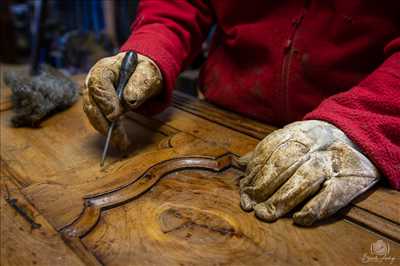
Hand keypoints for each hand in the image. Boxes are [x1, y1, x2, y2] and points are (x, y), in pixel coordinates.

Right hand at [83, 52, 161, 149]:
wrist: (141, 75)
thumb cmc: (144, 73)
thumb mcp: (148, 75)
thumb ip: (140, 85)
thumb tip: (129, 100)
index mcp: (105, 68)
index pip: (99, 84)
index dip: (106, 100)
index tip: (115, 116)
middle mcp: (93, 81)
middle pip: (92, 102)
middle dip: (105, 122)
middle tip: (119, 138)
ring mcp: (92, 94)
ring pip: (93, 114)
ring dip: (106, 131)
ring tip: (121, 143)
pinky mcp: (96, 106)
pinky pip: (98, 120)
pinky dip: (108, 131)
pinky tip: (119, 140)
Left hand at [239, 120, 379, 225]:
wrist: (358, 137)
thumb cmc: (317, 142)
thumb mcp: (292, 138)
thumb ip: (267, 151)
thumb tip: (239, 163)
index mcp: (298, 133)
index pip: (271, 150)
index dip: (256, 172)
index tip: (244, 191)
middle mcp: (315, 144)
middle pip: (286, 163)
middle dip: (265, 186)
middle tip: (252, 206)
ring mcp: (334, 161)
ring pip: (305, 178)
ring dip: (283, 198)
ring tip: (266, 214)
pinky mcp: (352, 179)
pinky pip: (334, 193)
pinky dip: (316, 207)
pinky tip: (300, 219)